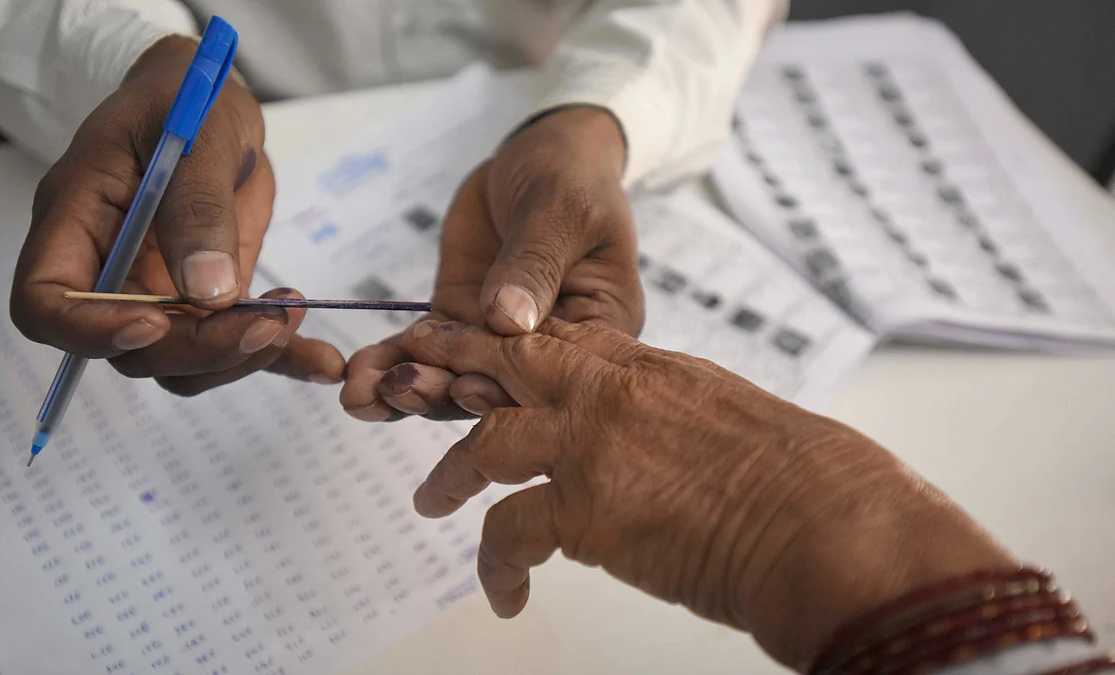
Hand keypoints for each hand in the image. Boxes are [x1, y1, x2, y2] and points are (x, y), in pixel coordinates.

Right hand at [10, 36, 343, 395]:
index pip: (46, 303)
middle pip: (130, 347)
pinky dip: (282, 359)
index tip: (155, 323)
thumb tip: (208, 292)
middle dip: (198, 348)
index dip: (90, 330)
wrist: (213, 105)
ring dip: (240, 355)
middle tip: (265, 322)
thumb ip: (197, 208)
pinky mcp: (210, 299)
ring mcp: (159, 291)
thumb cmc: (185, 100)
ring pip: (182, 363)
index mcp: (75, 220)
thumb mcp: (196, 133)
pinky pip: (236, 346)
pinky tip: (321, 361)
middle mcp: (109, 270)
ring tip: (292, 313)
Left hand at [339, 106, 643, 420]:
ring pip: (452, 378)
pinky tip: (357, 376)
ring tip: (361, 394)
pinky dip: (389, 362)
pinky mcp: (458, 320)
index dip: (510, 387)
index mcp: (596, 330)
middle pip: (497, 387)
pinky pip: (422, 350)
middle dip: (443, 395)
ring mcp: (498, 338)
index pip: (556, 373)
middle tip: (397, 390)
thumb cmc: (571, 178)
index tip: (464, 384)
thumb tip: (507, 319)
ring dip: (406, 389)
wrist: (537, 155)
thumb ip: (534, 265)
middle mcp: (548, 348)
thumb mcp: (562, 212)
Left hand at [398, 318, 1014, 669]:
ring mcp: (594, 446)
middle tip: (405, 378)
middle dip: (448, 364)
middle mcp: (611, 392)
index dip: (502, 342)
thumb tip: (647, 437)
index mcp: (647, 367)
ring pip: (486, 442)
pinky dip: (496, 566)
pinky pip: (509, 534)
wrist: (831, 524)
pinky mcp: (590, 511)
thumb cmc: (804, 478)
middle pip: (503, 361)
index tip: (467, 345)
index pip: (554, 340)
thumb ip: (670, 413)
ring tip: (430, 501)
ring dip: (449, 473)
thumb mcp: (727, 416)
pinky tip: (505, 595)